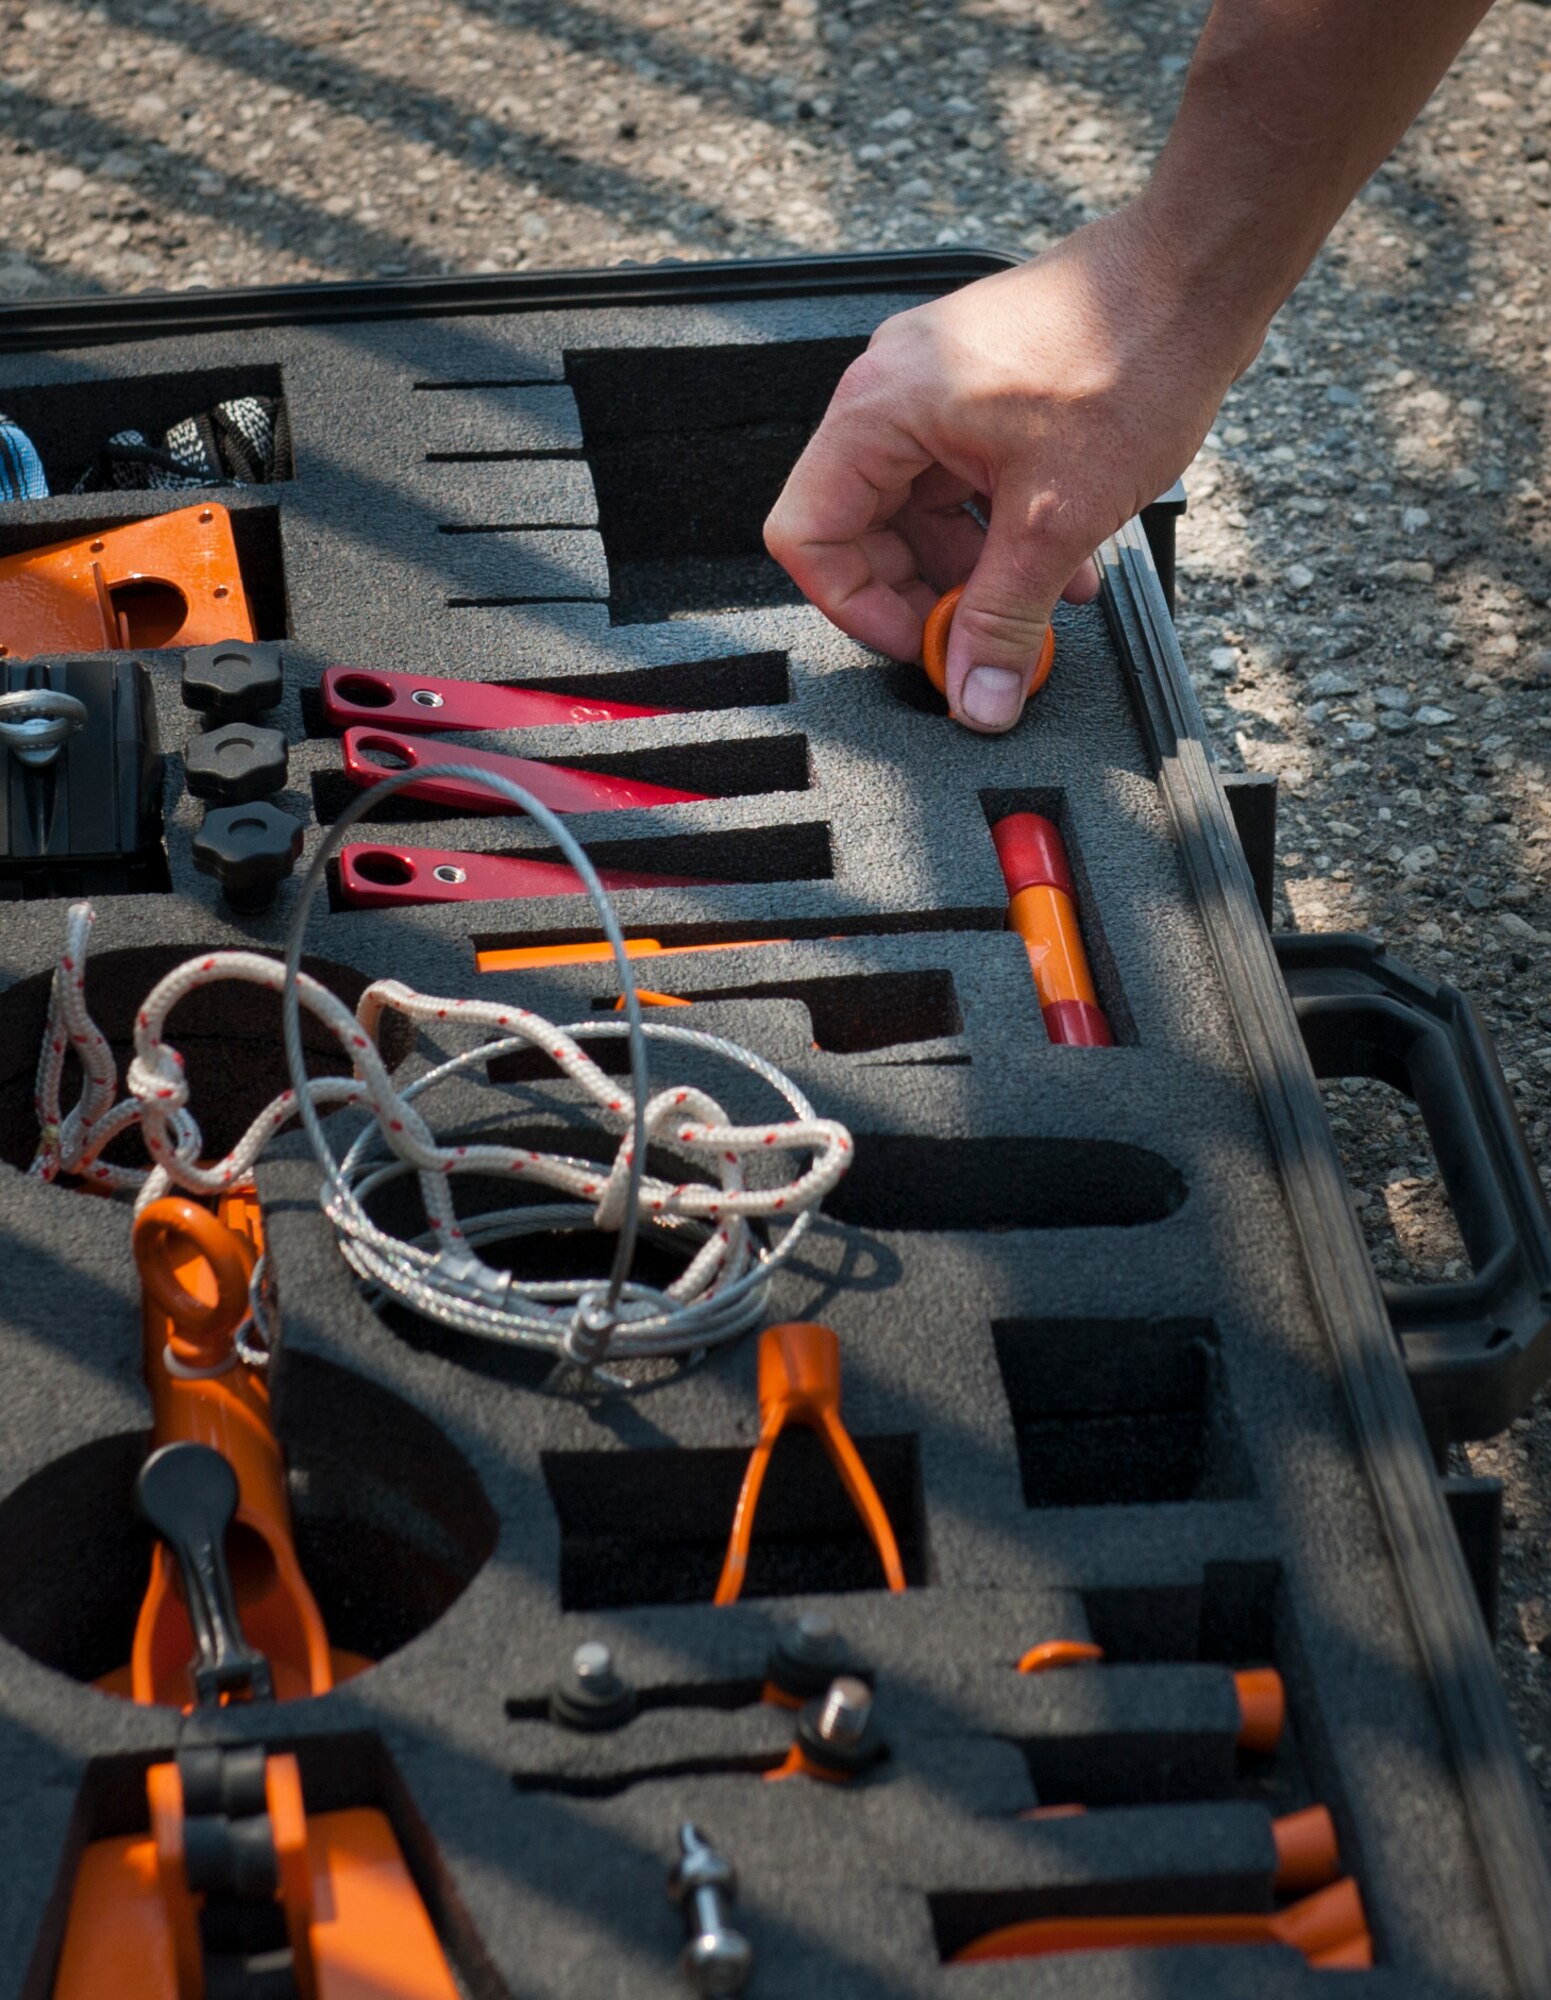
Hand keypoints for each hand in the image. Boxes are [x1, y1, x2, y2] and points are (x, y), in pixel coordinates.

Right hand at [764, 204, 1256, 731]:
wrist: (1198, 274)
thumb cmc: (1128, 352)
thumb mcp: (1057, 517)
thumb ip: (1004, 618)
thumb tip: (977, 696)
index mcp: (879, 410)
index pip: (807, 535)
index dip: (857, 608)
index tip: (921, 646)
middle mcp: (892, 393)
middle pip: (861, 531)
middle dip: (923, 597)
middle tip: (979, 640)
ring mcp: (935, 390)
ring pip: (919, 515)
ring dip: (972, 574)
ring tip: (1038, 611)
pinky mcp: (979, 393)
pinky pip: (962, 485)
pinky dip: (1001, 536)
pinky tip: (1062, 569)